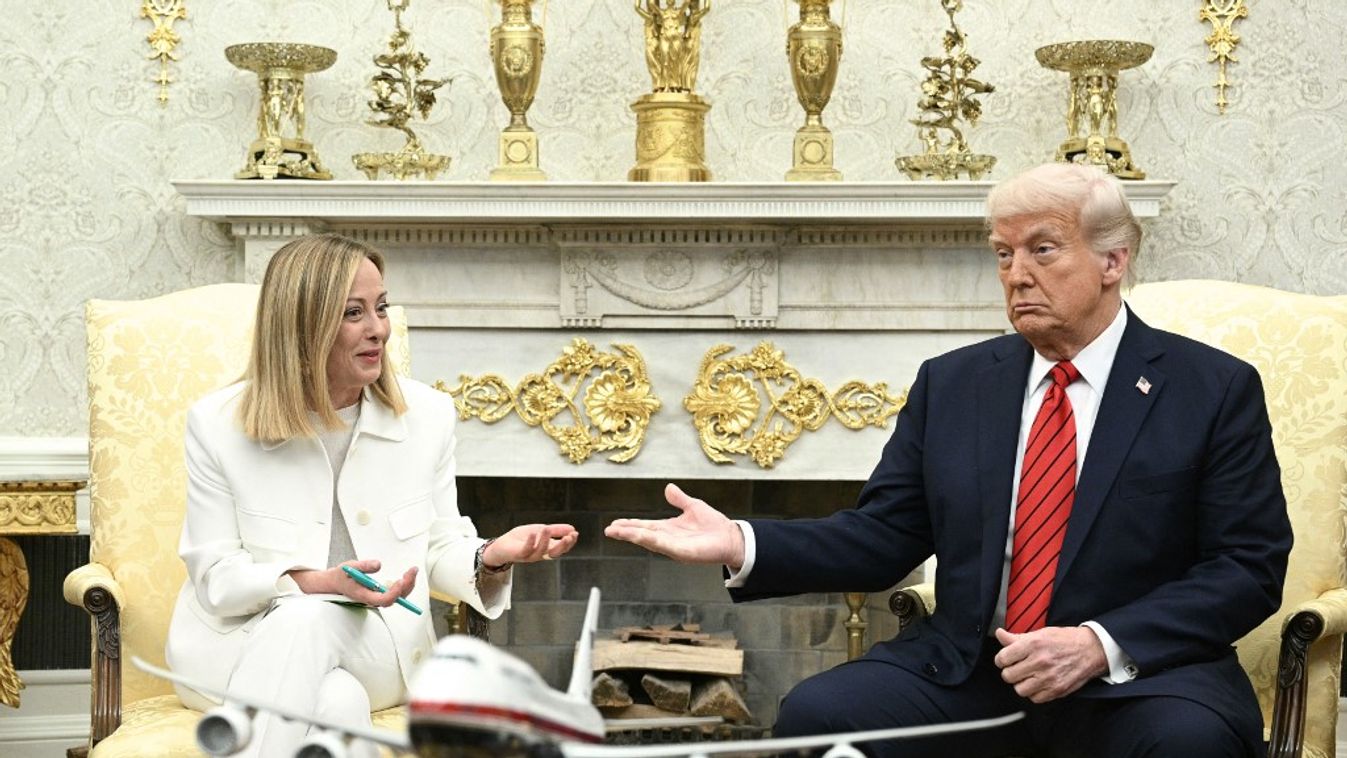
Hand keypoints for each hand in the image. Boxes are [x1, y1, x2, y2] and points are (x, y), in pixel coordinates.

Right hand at [287, 559, 417, 607]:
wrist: (335, 582)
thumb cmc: (342, 576)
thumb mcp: (349, 567)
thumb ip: (363, 566)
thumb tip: (379, 564)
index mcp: (364, 596)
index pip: (383, 600)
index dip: (394, 593)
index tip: (400, 580)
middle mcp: (373, 599)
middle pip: (395, 599)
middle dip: (407, 586)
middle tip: (413, 571)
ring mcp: (378, 597)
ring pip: (398, 597)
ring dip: (408, 585)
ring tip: (413, 571)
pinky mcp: (381, 593)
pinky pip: (396, 593)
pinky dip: (404, 584)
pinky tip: (407, 574)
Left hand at [483, 523, 578, 567]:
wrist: (502, 545)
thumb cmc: (522, 538)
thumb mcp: (541, 530)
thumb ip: (555, 530)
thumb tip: (572, 528)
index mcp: (547, 548)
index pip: (562, 548)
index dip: (570, 543)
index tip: (575, 533)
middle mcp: (540, 554)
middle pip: (555, 554)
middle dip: (563, 546)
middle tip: (569, 536)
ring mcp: (530, 556)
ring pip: (541, 552)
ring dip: (545, 540)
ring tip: (547, 528)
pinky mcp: (519, 555)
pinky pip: (526, 551)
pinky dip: (531, 542)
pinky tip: (534, 533)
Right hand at [604, 483, 745, 568]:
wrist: (731, 538)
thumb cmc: (714, 525)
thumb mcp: (693, 506)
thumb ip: (679, 499)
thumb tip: (668, 487)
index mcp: (668, 528)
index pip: (644, 526)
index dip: (630, 525)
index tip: (615, 524)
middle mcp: (668, 539)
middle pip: (642, 535)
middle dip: (625, 533)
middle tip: (609, 531)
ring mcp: (675, 547)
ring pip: (650, 541)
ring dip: (634, 536)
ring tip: (618, 532)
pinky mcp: (684, 553)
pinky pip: (665, 546)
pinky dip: (652, 541)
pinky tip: (641, 536)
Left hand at [993, 626, 1107, 702]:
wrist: (1090, 650)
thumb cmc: (1065, 640)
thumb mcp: (1040, 633)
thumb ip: (1017, 637)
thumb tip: (1000, 634)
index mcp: (1033, 644)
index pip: (1003, 658)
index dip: (1001, 659)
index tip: (1004, 660)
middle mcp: (1040, 662)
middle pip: (1008, 675)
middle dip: (1010, 671)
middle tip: (1017, 667)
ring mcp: (1049, 678)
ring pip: (1019, 689)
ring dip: (1021, 683)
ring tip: (1028, 676)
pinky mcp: (1057, 690)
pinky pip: (1034, 698)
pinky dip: (1034, 692)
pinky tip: (1038, 683)